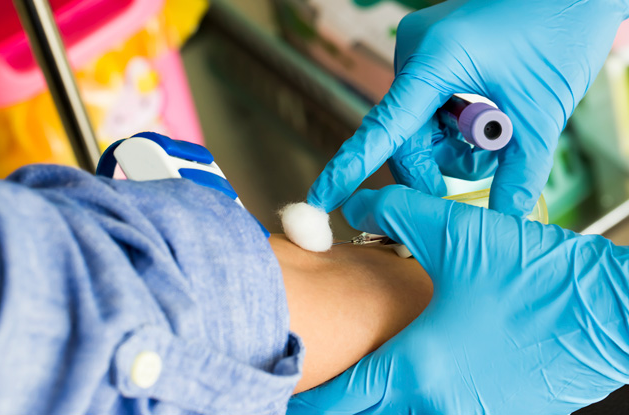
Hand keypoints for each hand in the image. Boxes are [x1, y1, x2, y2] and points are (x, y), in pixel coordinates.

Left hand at [288, 186, 628, 413]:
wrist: (617, 310)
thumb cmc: (540, 277)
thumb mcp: (455, 231)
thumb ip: (394, 211)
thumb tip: (356, 202)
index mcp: (419, 367)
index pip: (342, 402)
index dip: (307, 401)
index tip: (283, 396)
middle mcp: (443, 402)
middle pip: (373, 411)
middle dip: (343, 399)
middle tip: (323, 378)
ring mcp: (478, 411)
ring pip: (411, 409)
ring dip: (388, 392)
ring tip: (373, 364)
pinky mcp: (507, 408)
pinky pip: (450, 405)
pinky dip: (428, 389)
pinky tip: (435, 354)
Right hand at [308, 0, 626, 215]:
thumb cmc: (561, 28)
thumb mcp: (542, 110)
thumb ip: (520, 171)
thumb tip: (502, 220)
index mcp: (435, 60)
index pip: (383, 129)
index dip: (348, 169)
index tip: (319, 199)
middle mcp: (415, 53)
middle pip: (403, 137)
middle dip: (438, 165)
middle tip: (484, 172)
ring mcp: (421, 52)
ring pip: (417, 127)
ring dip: (451, 148)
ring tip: (496, 139)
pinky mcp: (433, 55)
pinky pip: (427, 107)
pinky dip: (452, 127)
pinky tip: (485, 121)